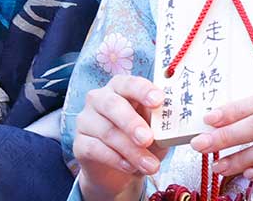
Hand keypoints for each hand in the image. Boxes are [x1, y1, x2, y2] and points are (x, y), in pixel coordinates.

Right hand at [73, 74, 168, 200]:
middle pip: (113, 105)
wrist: (121, 169)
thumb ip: (160, 119)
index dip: (143, 90)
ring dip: (132, 151)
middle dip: (132, 123)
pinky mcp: (79, 143)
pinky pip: (96, 149)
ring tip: (151, 165)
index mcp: (121, 87)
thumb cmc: (141, 138)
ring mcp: (86, 120)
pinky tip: (131, 167)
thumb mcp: (155, 127)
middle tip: (148, 139)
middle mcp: (99, 98)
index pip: (130, 83)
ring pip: (108, 132)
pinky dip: (117, 160)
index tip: (159, 100)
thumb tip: (173, 115)